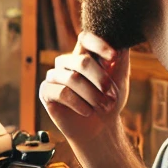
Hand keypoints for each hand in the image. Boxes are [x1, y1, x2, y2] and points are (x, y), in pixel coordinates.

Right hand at [39, 32, 130, 148]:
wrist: (99, 128)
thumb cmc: (109, 102)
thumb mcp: (120, 79)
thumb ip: (120, 59)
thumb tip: (122, 42)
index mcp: (83, 55)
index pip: (85, 38)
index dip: (98, 44)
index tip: (114, 57)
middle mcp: (66, 62)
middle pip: (82, 61)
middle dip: (100, 80)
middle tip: (112, 96)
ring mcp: (54, 76)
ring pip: (73, 79)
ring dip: (93, 96)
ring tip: (103, 107)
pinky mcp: (46, 92)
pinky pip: (62, 93)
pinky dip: (79, 104)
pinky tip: (87, 111)